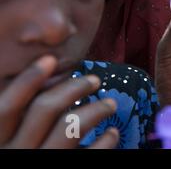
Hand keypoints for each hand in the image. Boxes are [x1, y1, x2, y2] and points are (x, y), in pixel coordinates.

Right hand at [0, 56, 118, 148]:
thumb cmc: (21, 157)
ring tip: (110, 104)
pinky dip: (106, 142)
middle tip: (94, 79)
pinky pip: (90, 155)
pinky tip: (113, 134)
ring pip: (71, 127)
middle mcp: (14, 154)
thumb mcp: (8, 143)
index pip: (5, 108)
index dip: (26, 80)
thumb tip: (45, 86)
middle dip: (73, 88)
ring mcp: (40, 165)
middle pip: (44, 110)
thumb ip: (18, 123)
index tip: (51, 59)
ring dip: (96, 109)